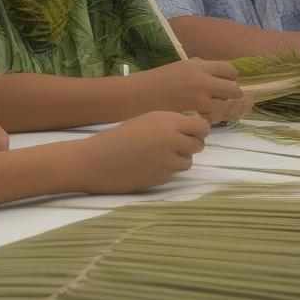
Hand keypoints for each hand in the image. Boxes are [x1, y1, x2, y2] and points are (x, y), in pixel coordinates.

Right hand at [74, 112, 209, 192]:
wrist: (96, 160)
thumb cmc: (119, 136)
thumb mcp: (147, 120)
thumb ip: (171, 123)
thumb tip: (193, 129)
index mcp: (168, 121)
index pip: (203, 127)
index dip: (198, 130)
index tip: (190, 132)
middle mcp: (172, 140)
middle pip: (199, 145)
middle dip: (190, 146)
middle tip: (175, 145)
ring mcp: (168, 161)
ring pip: (188, 162)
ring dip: (179, 159)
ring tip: (158, 156)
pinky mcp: (161, 178)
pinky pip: (173, 174)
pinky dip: (166, 170)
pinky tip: (148, 166)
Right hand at [140, 59, 244, 123]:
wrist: (138, 95)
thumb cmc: (157, 80)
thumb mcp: (181, 67)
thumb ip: (200, 69)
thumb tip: (217, 73)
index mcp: (199, 65)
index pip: (229, 70)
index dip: (232, 78)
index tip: (227, 83)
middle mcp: (202, 80)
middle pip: (232, 89)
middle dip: (230, 96)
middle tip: (221, 99)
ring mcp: (198, 98)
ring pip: (224, 107)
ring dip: (221, 110)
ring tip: (211, 111)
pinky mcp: (192, 114)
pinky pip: (212, 119)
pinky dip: (209, 120)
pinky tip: (200, 119)